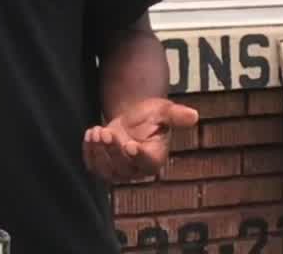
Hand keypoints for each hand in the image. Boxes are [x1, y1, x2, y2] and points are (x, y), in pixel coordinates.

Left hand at [82, 97, 198, 183]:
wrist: (132, 118)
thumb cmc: (151, 115)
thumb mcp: (164, 111)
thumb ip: (176, 115)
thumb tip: (194, 115)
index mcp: (155, 158)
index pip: (148, 162)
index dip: (139, 156)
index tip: (130, 145)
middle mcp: (137, 170)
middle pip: (123, 167)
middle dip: (113, 150)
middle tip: (107, 131)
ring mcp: (119, 171)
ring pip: (106, 170)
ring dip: (98, 152)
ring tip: (96, 130)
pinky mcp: (103, 168)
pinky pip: (93, 167)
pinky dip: (88, 153)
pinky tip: (89, 134)